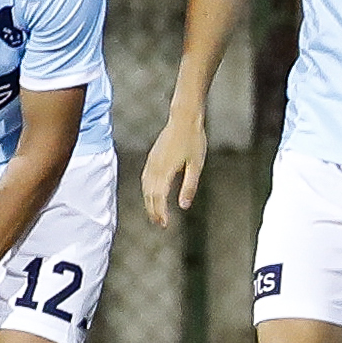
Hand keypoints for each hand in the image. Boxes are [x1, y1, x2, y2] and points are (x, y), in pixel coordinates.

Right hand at [141, 114, 207, 228]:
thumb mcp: (196, 165)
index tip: (165, 224)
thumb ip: (189, 186)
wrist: (184, 118)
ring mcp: (152, 161)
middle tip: (160, 224)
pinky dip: (146, 190)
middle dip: (153, 211)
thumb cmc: (193, 140)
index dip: (161, 212)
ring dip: (149, 202)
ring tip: (155, 214)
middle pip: (150, 194)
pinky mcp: (152, 157)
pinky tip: (150, 195)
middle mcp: (155, 167)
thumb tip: (184, 206)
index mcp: (166, 170)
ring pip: (145, 187)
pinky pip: (145, 178)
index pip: (159, 197)